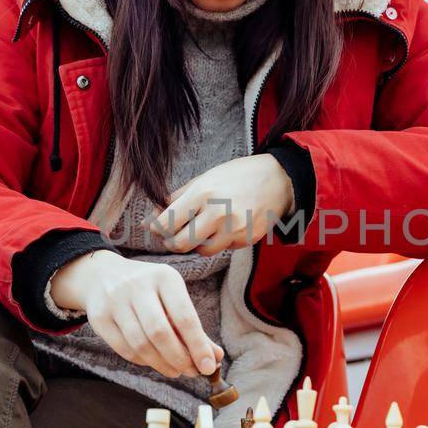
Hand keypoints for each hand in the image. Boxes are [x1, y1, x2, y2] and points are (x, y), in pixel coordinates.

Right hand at [47, 249, 222, 377]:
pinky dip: (143, 362)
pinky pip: (124, 349)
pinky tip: (154, 362)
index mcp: (164, 277)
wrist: (102, 275)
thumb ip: (194, 328)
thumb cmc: (149, 291)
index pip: (184, 317)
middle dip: (179, 358)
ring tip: (175, 371)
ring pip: (140, 344)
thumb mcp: (173, 297)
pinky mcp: (99, 317)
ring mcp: (115, 301)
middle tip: (191, 372)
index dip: (198, 346)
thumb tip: (214, 358)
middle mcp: (137, 286)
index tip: (208, 367)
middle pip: (160, 333)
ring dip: (162, 364)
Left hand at [152, 154, 294, 254]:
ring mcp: (234, 229)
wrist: (277, 180)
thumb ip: (175, 200)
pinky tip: (224, 227)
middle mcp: (218, 213)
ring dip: (196, 244)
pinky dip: (217, 242)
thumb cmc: (236, 176)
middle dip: (172, 243)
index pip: (167, 223)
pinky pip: (222, 249)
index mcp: (202, 193)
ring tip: (200, 230)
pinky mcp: (246, 240)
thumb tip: (149, 221)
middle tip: (171, 238)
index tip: (156, 228)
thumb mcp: (203, 179)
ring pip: (201, 251)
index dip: (156, 229)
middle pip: (180, 244)